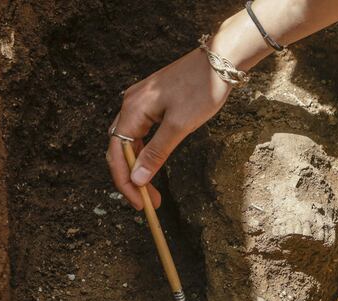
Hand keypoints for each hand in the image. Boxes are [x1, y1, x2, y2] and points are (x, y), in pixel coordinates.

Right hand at [107, 48, 230, 209]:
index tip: (140, 204)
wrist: (220, 60)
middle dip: (131, 178)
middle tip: (148, 202)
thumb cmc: (202, 89)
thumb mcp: (180, 126)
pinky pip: (141, 132)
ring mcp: (140, 102)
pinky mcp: (153, 102)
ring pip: (129, 141)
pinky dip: (145, 152)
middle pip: (119, 149)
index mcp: (132, 109)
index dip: (126, 182)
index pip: (118, 154)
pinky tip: (154, 165)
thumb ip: (156, 153)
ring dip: (138, 167)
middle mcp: (130, 104)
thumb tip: (138, 179)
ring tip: (152, 190)